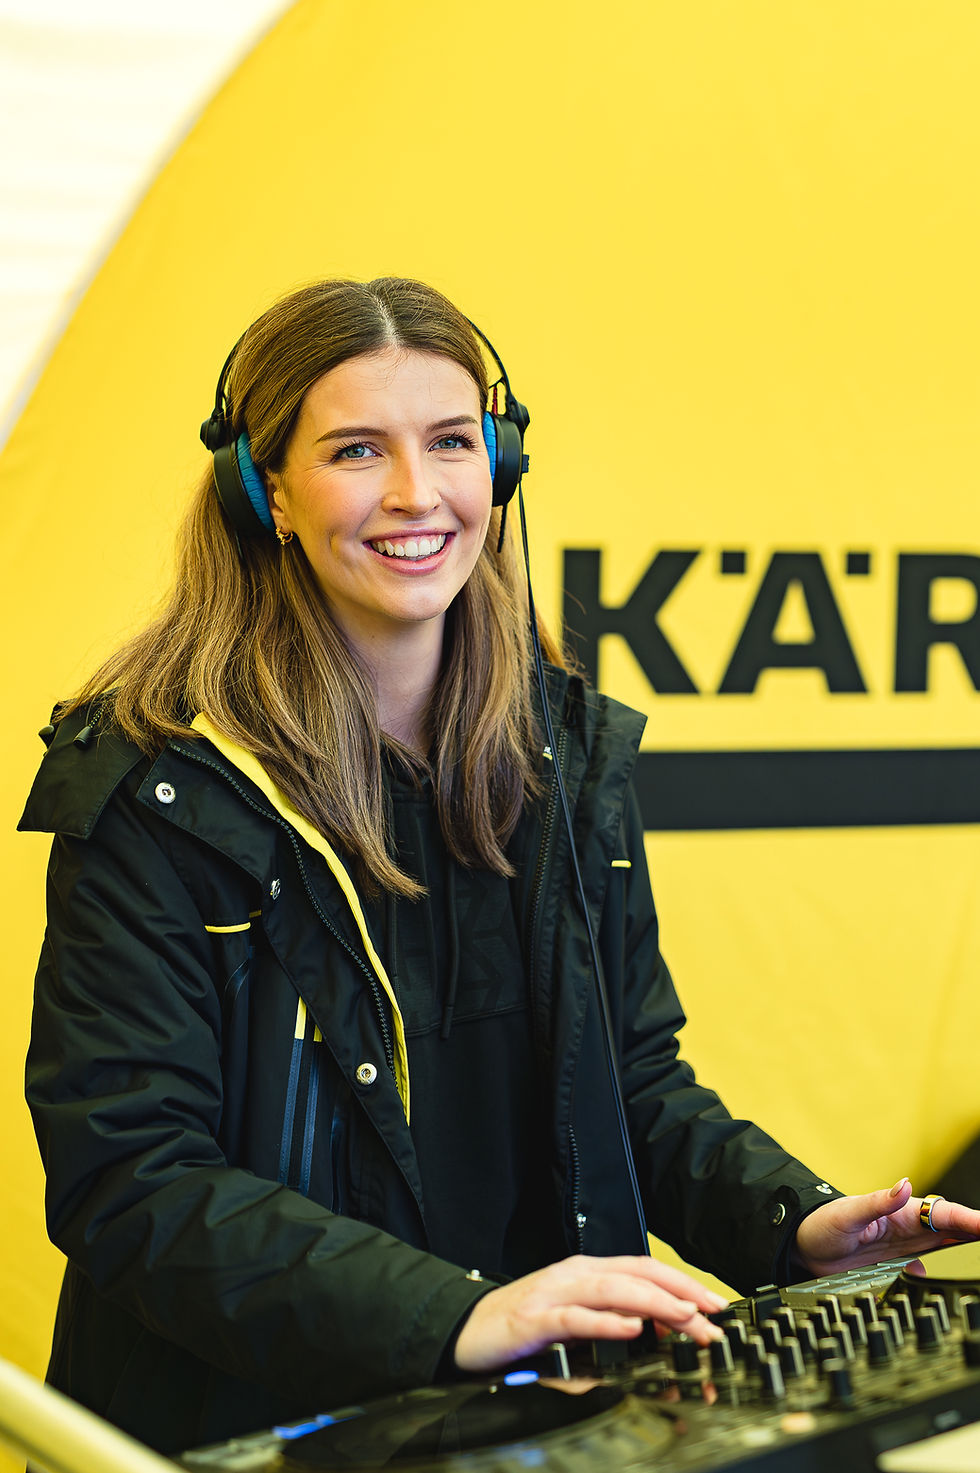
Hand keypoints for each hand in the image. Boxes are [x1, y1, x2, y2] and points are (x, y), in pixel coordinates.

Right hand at [453, 1254, 727, 1373]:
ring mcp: (553, 1294)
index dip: (682, 1283)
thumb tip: (654, 1350)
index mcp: (586, 1274)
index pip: (644, 1269)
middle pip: (636, 1275)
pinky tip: (630, 1328)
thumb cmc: (521, 1329)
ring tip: (685, 1319)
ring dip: (654, 1304)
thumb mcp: (573, 1328)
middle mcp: (574, 1275)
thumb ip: (608, 1332)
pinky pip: (575, 1318)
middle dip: (679, 1295)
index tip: (715, 1304)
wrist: (465, 1332)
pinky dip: (606, 1321)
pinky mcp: (534, 1320)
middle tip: (712, 1320)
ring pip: (613, 1289)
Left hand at [793, 1177, 979, 1276]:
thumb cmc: (824, 1224)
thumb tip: (905, 1185)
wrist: (805, 1249)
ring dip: (969, 1252)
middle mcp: (911, 1229)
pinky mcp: (902, 1267)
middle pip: (957, 1230)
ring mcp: (910, 1249)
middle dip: (978, 1233)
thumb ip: (877, 1202)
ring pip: (951, 1249)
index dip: (972, 1220)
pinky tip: (962, 1279)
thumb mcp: (848, 1214)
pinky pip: (934, 1270)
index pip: (945, 1213)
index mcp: (903, 1212)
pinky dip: (952, 1273)